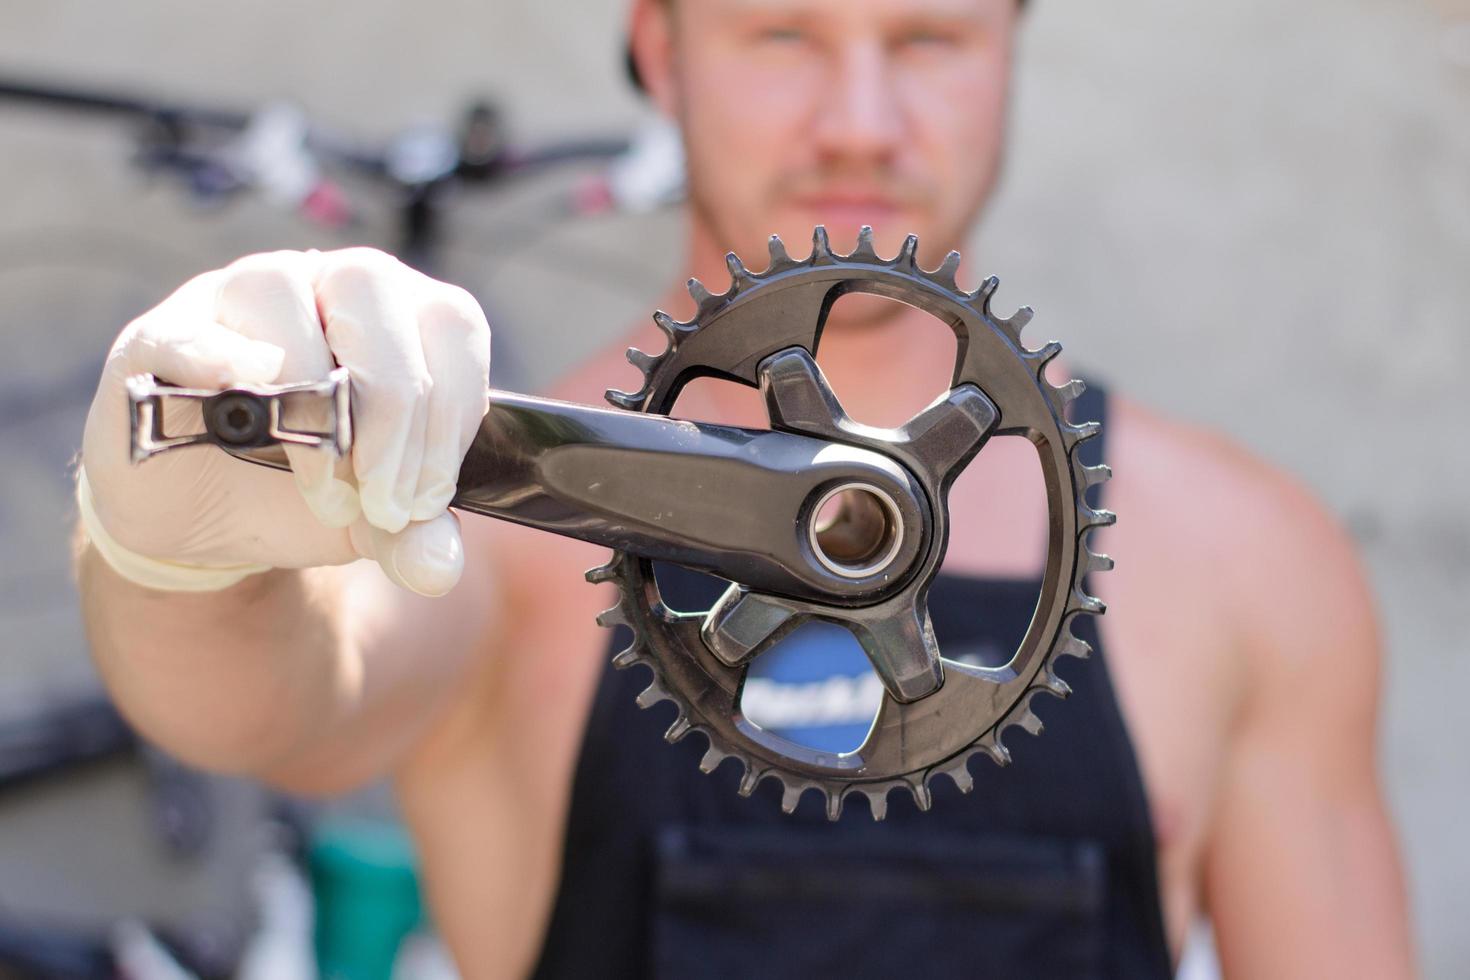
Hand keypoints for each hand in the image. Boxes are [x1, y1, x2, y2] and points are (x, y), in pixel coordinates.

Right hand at [79, 248, 491, 595]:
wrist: (208, 513)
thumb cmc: (308, 488)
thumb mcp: (374, 519)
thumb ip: (414, 536)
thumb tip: (439, 567)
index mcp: (396, 310)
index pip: (448, 322)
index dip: (450, 415)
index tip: (424, 502)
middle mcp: (322, 281)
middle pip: (370, 292)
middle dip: (392, 409)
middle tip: (383, 503)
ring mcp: (236, 295)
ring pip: (279, 299)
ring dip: (311, 404)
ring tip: (323, 489)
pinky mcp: (159, 334)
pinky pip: (185, 332)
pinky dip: (215, 366)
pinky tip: (241, 416)